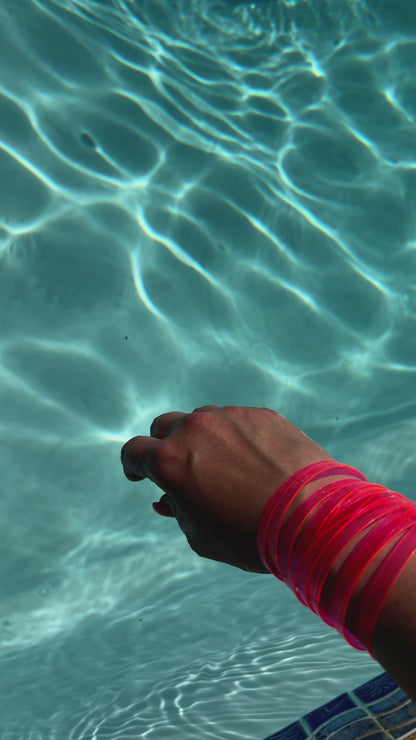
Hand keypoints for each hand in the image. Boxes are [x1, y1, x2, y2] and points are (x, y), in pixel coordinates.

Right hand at [121, 405, 335, 571]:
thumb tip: (169, 498)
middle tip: (179, 468)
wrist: (314, 517)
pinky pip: (239, 421)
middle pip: (164, 426)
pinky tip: (253, 461)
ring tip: (221, 468)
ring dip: (202, 439)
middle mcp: (194, 429)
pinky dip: (237, 437)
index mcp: (169, 461)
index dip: (133, 466)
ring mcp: (230, 417)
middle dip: (164, 446)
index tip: (140, 475)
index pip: (133, 452)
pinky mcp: (261, 414)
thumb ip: (177, 510)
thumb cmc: (251, 536)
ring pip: (202, 420)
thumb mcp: (200, 536)